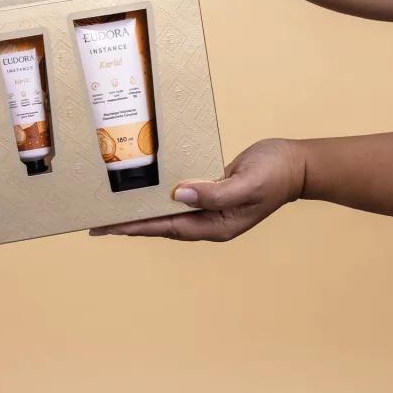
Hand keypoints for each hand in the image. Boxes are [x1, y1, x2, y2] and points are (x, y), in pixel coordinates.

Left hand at [89, 139, 305, 241]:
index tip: (108, 228)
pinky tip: (141, 194)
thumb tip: (179, 195)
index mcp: (216, 226)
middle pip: (159, 226)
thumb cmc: (275, 173)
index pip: (165, 227)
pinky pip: (176, 200)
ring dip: (139, 213)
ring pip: (165, 215)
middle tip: (96, 224)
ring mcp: (208, 211)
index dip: (135, 227)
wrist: (296, 164)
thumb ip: (215, 192)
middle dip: (128, 225)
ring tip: (110, 212)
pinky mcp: (208, 195)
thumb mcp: (247, 183)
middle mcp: (208, 222)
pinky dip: (156, 198)